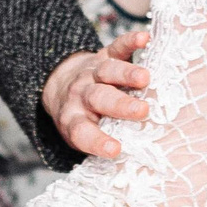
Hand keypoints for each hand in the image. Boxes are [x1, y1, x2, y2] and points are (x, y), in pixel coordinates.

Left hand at [43, 32, 152, 158]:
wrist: (60, 84)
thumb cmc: (80, 118)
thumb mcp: (82, 136)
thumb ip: (100, 146)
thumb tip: (130, 167)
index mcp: (74, 120)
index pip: (83, 133)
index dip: (97, 142)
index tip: (116, 150)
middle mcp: (82, 96)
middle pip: (99, 99)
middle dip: (120, 105)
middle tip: (142, 111)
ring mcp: (93, 73)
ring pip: (107, 72)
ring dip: (126, 74)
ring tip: (146, 78)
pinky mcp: (104, 55)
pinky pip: (116, 47)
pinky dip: (130, 41)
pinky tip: (144, 39)